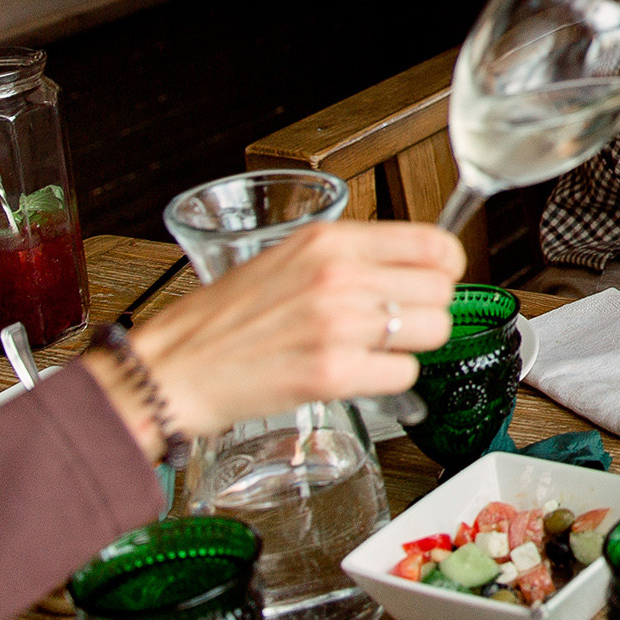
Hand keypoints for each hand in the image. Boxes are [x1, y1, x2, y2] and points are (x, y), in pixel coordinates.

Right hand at [98, 222, 464, 458]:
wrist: (173, 370)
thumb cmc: (224, 319)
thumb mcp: (287, 259)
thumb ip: (349, 256)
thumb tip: (415, 264)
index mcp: (330, 240)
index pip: (433, 242)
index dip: (446, 266)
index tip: (437, 279)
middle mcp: (340, 277)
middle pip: (441, 291)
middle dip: (426, 310)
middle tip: (393, 323)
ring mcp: (339, 325)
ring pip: (433, 332)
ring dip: (409, 346)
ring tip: (369, 348)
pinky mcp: (333, 373)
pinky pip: (404, 374)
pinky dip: (387, 379)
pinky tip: (353, 373)